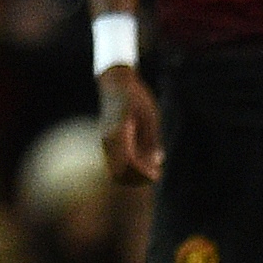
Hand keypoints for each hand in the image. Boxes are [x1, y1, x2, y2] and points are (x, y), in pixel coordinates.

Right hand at [97, 65, 162, 186]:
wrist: (116, 84)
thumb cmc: (136, 97)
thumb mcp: (150, 117)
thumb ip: (152, 140)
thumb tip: (157, 161)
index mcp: (119, 134)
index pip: (128, 163)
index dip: (143, 173)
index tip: (156, 174)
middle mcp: (108, 140)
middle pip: (119, 171)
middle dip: (137, 178)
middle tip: (155, 175)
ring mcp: (105, 141)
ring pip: (115, 169)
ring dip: (132, 175)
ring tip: (151, 171)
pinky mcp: (107, 142)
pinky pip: (114, 162)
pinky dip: (128, 168)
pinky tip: (144, 163)